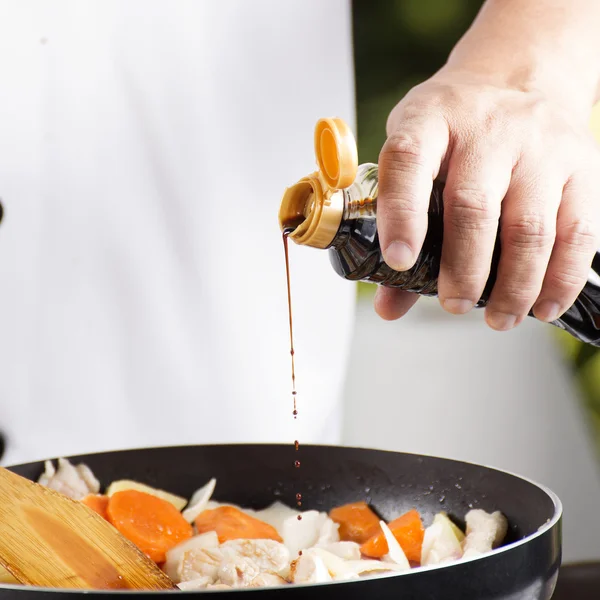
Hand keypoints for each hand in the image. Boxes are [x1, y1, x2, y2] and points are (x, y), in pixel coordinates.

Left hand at [374, 68, 599, 330]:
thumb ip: (399, 226)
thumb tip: (389, 305)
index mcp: (429, 120)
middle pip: (473, 206)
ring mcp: (540, 146)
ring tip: (498, 318)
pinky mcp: (582, 165)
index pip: (409, 161)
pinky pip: (580, 231)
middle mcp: (486, 129)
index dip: (401, 214)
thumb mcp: (413, 152)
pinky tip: (544, 307)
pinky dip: (562, 278)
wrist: (520, 74)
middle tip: (453, 303)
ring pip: (529, 226)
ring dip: (514, 285)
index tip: (399, 262)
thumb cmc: (454, 126)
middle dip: (463, 268)